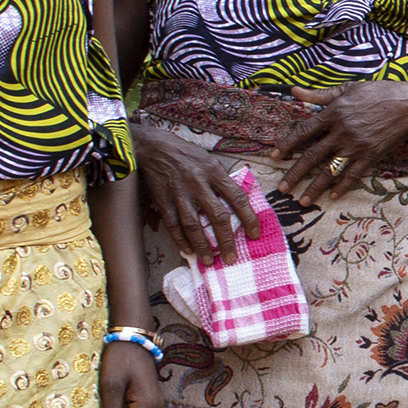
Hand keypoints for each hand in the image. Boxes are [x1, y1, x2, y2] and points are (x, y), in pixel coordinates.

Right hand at [135, 120, 250, 258]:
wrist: (152, 147)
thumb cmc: (185, 154)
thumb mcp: (209, 160)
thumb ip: (222, 180)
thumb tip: (237, 202)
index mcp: (214, 172)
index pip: (238, 197)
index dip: (249, 218)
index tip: (254, 234)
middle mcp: (198, 183)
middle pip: (217, 216)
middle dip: (226, 240)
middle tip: (232, 257)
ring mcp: (179, 193)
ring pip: (194, 225)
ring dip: (202, 245)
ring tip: (209, 260)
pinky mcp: (163, 200)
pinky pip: (173, 224)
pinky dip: (180, 239)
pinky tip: (188, 250)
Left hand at [270, 82, 407, 204]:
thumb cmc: (379, 93)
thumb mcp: (347, 89)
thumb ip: (319, 94)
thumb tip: (294, 91)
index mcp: (334, 113)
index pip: (304, 131)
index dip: (288, 144)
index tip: (274, 155)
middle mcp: (341, 132)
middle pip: (312, 156)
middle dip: (295, 174)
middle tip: (282, 189)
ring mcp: (356, 146)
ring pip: (330, 170)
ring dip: (315, 187)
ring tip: (303, 200)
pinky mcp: (371, 155)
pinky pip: (354, 174)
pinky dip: (342, 186)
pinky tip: (332, 196)